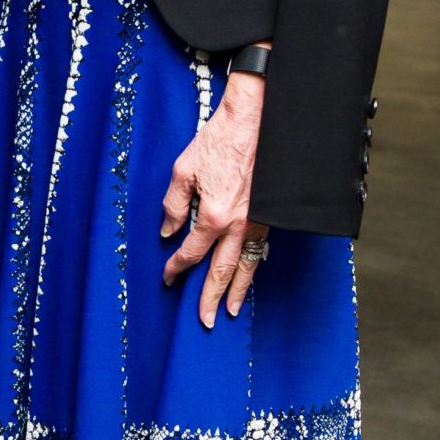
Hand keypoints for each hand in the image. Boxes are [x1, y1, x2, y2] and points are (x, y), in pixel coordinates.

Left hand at [160, 73, 268, 324]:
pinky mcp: (272, 214)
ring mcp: (259, 221)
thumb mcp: (184, 168)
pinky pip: (261, 248)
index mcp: (214, 215)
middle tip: (204, 320)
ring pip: (247, 265)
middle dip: (210, 297)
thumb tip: (169, 231)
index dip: (176, 268)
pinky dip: (254, 266)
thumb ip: (174, 204)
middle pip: (222, 271)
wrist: (258, 119)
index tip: (168, 278)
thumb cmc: (220, 139)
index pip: (191, 253)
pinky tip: (249, 274)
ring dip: (237, 291)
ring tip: (229, 311)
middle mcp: (238, 224)